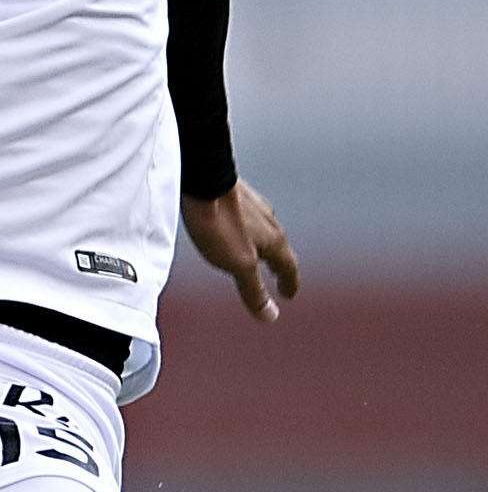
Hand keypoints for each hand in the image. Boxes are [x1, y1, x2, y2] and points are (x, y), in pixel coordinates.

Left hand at [184, 178, 298, 322]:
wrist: (201, 176)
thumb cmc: (219, 222)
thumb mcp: (237, 265)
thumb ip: (253, 290)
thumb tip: (270, 316)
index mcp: (274, 241)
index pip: (288, 267)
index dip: (289, 283)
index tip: (289, 294)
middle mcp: (270, 221)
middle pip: (278, 247)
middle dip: (277, 265)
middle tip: (275, 277)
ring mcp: (253, 205)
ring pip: (262, 230)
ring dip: (261, 245)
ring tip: (252, 253)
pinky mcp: (234, 193)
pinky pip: (245, 216)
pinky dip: (244, 228)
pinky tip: (230, 225)